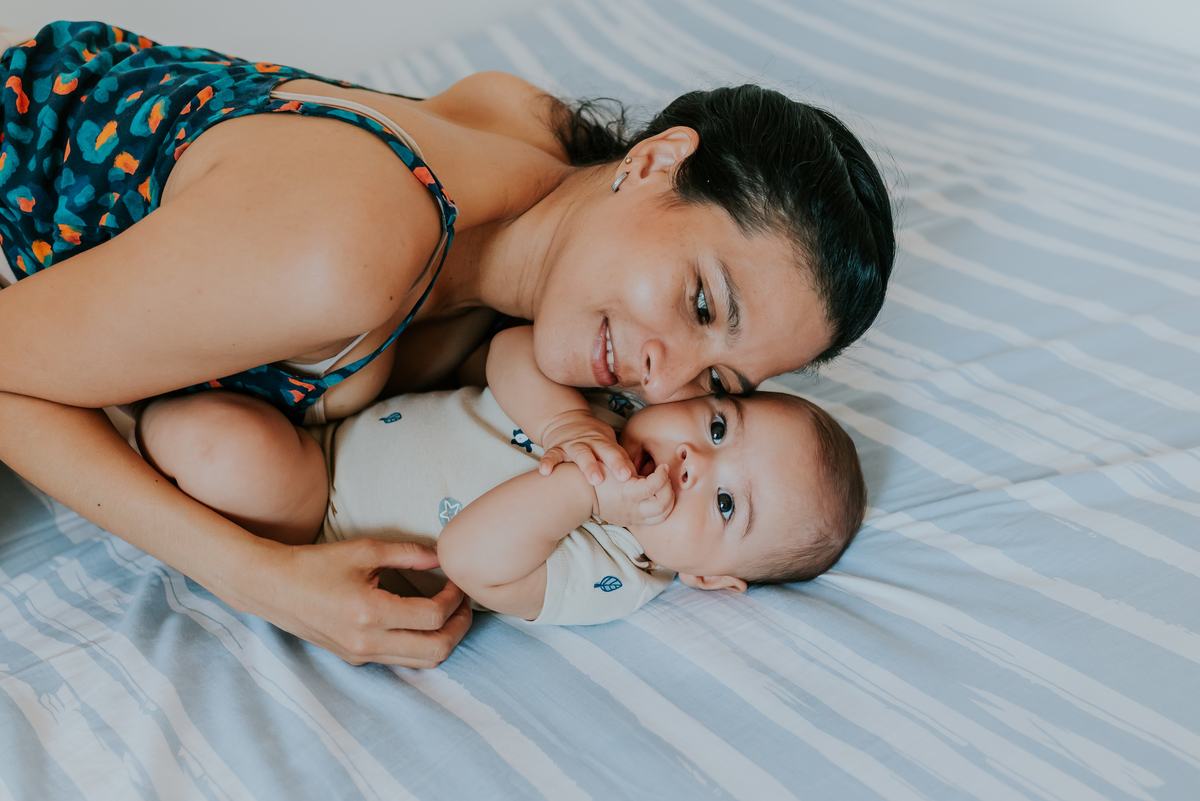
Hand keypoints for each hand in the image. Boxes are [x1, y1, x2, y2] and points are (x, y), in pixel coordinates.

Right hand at [260, 538, 471, 667]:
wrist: (271, 587)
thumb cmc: (315, 564)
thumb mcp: (364, 549)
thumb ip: (408, 552)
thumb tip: (444, 556)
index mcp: (370, 613)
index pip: (432, 617)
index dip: (454, 599)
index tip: (456, 581)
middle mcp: (367, 642)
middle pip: (435, 651)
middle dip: (459, 627)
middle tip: (465, 604)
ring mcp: (360, 655)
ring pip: (421, 662)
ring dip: (444, 640)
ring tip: (451, 614)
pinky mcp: (355, 659)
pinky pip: (401, 660)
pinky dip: (421, 645)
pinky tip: (423, 622)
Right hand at [539, 409, 634, 484]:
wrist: (564, 419)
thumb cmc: (592, 438)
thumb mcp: (608, 444)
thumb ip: (621, 460)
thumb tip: (642, 479)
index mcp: (604, 442)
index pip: (616, 453)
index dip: (623, 464)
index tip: (631, 476)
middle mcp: (590, 442)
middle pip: (602, 451)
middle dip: (612, 463)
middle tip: (623, 477)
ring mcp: (572, 444)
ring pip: (580, 453)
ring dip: (587, 465)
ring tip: (594, 480)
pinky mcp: (555, 447)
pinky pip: (551, 455)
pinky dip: (548, 462)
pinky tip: (546, 472)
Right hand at [591, 462, 673, 526]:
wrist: (583, 494)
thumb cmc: (600, 475)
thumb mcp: (618, 467)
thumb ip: (639, 470)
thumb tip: (659, 470)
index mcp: (629, 494)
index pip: (655, 486)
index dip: (663, 474)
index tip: (663, 466)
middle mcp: (633, 509)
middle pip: (663, 505)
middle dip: (669, 489)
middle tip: (665, 478)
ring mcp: (633, 518)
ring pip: (662, 516)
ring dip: (668, 501)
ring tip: (664, 487)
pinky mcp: (632, 522)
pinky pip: (653, 519)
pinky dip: (660, 507)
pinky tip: (657, 496)